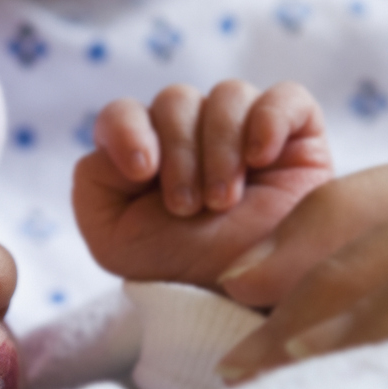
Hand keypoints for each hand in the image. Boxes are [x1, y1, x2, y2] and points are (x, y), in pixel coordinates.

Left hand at [75, 80, 332, 289]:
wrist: (245, 294)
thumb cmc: (179, 264)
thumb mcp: (111, 237)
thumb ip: (92, 181)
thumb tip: (128, 139)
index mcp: (145, 147)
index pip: (124, 112)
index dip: (128, 131)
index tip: (143, 172)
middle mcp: (193, 129)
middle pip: (175, 99)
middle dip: (180, 155)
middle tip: (190, 207)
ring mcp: (244, 125)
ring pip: (227, 95)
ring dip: (221, 150)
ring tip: (225, 201)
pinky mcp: (296, 131)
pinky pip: (285, 96)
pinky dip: (269, 119)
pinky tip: (262, 158)